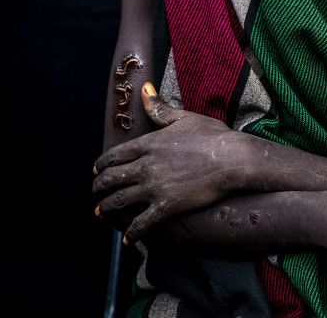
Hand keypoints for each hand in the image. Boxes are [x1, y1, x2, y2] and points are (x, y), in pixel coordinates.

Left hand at [92, 83, 243, 243]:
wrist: (231, 159)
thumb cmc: (211, 136)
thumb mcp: (184, 118)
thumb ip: (160, 108)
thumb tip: (145, 89)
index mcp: (149, 144)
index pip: (115, 155)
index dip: (102, 164)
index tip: (96, 170)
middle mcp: (146, 166)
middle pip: (112, 178)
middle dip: (99, 187)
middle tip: (95, 192)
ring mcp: (154, 187)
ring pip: (120, 201)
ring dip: (106, 208)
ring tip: (100, 213)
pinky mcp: (166, 206)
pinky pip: (142, 223)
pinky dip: (132, 232)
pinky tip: (127, 238)